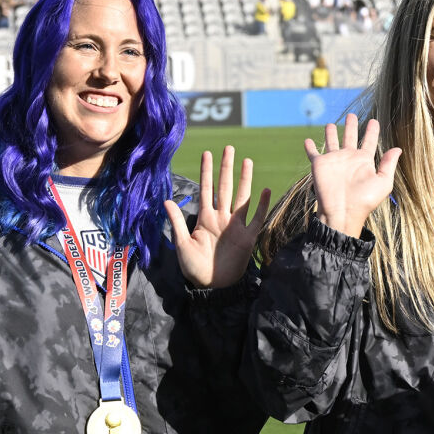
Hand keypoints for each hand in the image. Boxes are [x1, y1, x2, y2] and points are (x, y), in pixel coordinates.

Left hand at [164, 146, 271, 288]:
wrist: (211, 285)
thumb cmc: (194, 267)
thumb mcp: (182, 244)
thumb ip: (177, 221)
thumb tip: (166, 200)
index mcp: (205, 218)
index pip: (206, 189)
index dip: (206, 171)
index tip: (207, 154)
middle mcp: (222, 218)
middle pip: (225, 187)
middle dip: (226, 168)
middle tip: (229, 148)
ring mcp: (236, 226)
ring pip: (241, 197)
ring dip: (244, 180)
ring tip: (246, 161)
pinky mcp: (248, 238)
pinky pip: (257, 218)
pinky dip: (262, 205)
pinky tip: (266, 190)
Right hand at [304, 113, 400, 238]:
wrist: (342, 212)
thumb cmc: (365, 200)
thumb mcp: (383, 182)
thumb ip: (389, 164)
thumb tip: (398, 149)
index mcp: (364, 161)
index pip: (369, 141)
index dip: (372, 131)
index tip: (374, 121)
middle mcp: (349, 158)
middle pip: (350, 137)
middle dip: (351, 126)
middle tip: (352, 115)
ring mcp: (334, 160)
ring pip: (332, 142)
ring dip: (331, 133)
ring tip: (330, 124)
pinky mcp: (320, 165)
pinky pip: (313, 153)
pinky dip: (310, 147)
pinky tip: (307, 140)